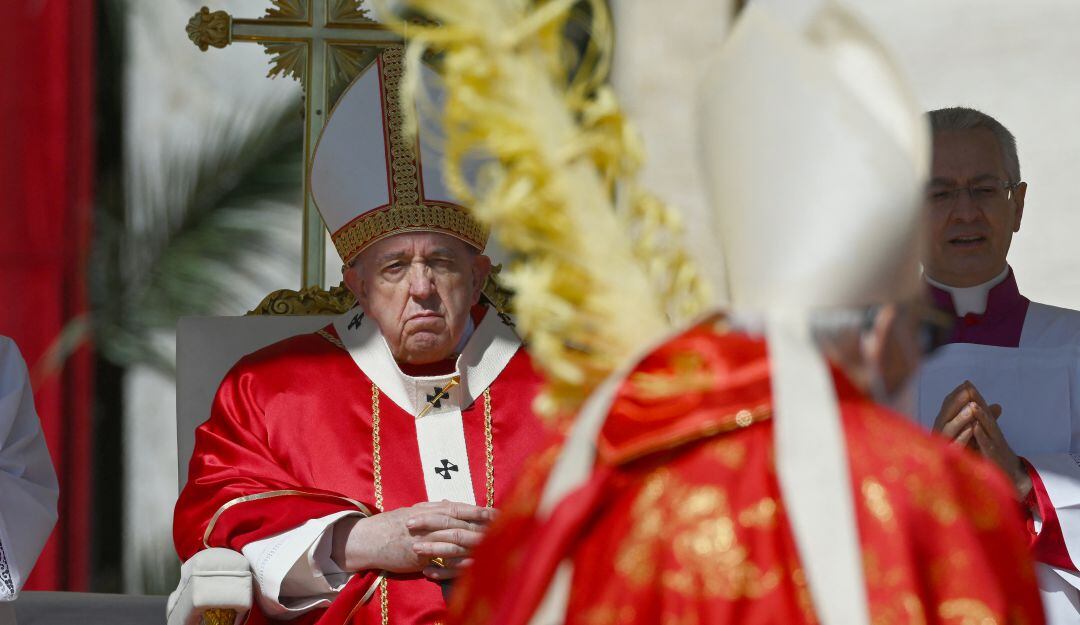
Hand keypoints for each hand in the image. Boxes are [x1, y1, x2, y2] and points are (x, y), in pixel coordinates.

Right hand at [332, 500, 495, 573]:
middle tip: (500, 526)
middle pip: (457, 522)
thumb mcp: (412, 511)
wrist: (367, 539)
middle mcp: (425, 522)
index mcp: (426, 509)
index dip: (476, 509)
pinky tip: (469, 564)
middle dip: (479, 524)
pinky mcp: (416, 556)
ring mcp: (421, 539)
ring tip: (490, 544)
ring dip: (471, 542)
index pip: (456, 508)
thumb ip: (432, 507)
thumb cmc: (391, 525)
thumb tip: (449, 501)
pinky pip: (438, 559)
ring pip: (450, 539)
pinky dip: (454, 561)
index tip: (495, 511)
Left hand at [933, 381, 1030, 496]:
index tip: (966, 382)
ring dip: (980, 416)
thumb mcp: (987, 437)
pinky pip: (987, 445)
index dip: (975, 397)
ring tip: (972, 404)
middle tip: (969, 386)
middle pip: (985, 414)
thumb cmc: (995, 454)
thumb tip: (972, 410)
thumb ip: (982, 424)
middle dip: (977, 400)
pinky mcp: (994, 456)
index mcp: (990, 429)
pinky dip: (981, 436)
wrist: (1011, 475)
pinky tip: (975, 428)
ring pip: (987, 428)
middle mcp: (993, 433)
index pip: (982, 410)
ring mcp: (995, 444)